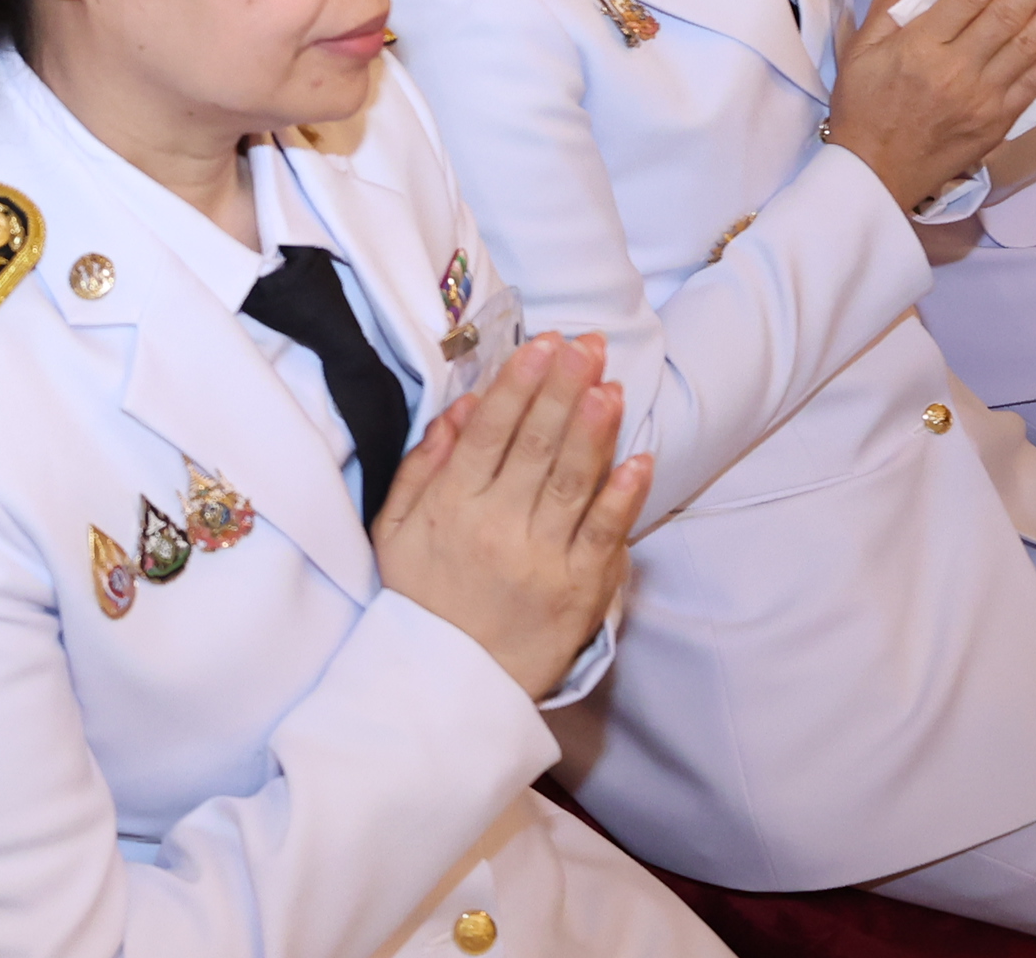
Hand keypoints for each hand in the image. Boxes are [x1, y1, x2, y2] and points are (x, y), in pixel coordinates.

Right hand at [372, 334, 648, 699]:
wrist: (448, 689)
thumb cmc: (419, 602)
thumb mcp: (395, 532)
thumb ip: (422, 467)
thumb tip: (462, 409)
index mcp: (451, 508)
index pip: (489, 433)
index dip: (518, 386)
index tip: (540, 346)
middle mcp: (497, 528)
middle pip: (537, 446)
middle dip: (563, 389)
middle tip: (587, 346)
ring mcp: (541, 560)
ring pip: (573, 481)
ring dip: (595, 430)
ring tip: (611, 385)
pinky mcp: (577, 591)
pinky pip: (604, 534)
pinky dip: (624, 495)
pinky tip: (640, 459)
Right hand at [822, 0, 1035, 205]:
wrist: (874, 173)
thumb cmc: (862, 108)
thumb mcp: (858, 52)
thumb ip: (887, 8)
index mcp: (918, 46)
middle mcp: (955, 69)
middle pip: (1008, 14)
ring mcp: (981, 98)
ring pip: (1028, 45)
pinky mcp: (997, 122)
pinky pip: (1034, 86)